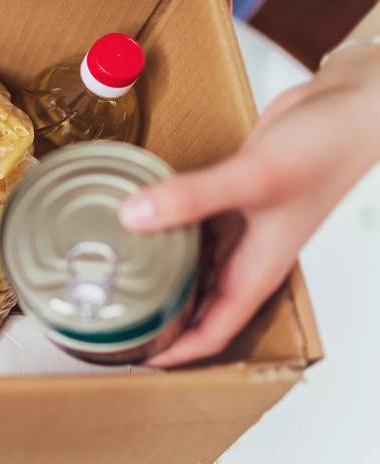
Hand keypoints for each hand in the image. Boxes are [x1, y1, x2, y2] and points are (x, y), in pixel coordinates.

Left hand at [120, 45, 379, 366]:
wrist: (353, 105)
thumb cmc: (326, 148)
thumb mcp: (255, 177)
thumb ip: (194, 197)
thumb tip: (132, 217)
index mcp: (258, 269)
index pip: (213, 331)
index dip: (175, 351)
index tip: (132, 358)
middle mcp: (247, 254)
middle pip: (197, 304)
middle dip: (159, 318)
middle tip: (109, 318)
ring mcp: (239, 225)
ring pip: (192, 264)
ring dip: (158, 272)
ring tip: (110, 276)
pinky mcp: (231, 195)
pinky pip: (190, 223)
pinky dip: (164, 227)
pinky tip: (133, 219)